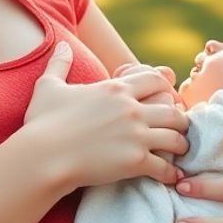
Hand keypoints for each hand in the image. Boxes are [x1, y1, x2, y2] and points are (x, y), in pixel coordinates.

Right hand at [22, 43, 188, 192]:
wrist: (42, 156)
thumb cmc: (42, 122)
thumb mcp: (48, 86)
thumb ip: (59, 64)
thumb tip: (61, 45)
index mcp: (115, 89)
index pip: (155, 80)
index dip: (164, 87)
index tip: (166, 97)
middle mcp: (131, 109)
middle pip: (173, 110)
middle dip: (179, 120)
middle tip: (178, 129)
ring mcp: (136, 135)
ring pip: (176, 137)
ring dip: (180, 145)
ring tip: (179, 152)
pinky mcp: (135, 161)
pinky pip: (165, 166)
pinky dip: (171, 173)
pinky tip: (171, 176)